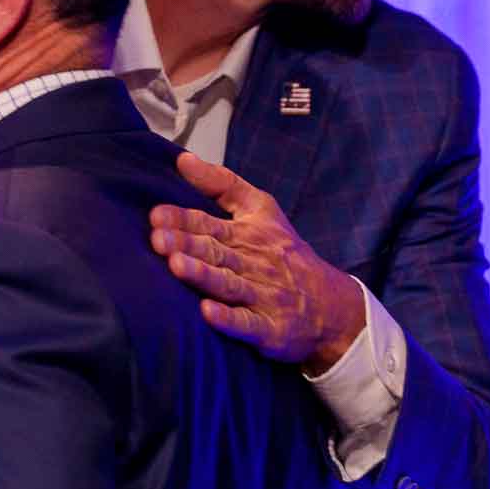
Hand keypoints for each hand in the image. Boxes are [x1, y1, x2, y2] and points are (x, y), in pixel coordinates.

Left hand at [149, 151, 365, 373]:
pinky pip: (249, 323)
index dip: (183, 220)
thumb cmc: (286, 254)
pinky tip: (208, 313)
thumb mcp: (261, 210)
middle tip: (158, 239)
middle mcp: (253, 263)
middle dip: (187, 245)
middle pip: (216, 253)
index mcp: (247, 234)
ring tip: (177, 266)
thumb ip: (222, 184)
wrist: (333, 304)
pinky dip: (230, 319)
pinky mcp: (271, 329)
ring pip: (229, 284)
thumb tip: (182, 159)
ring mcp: (263, 297)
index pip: (209, 224)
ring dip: (204, 275)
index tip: (156, 216)